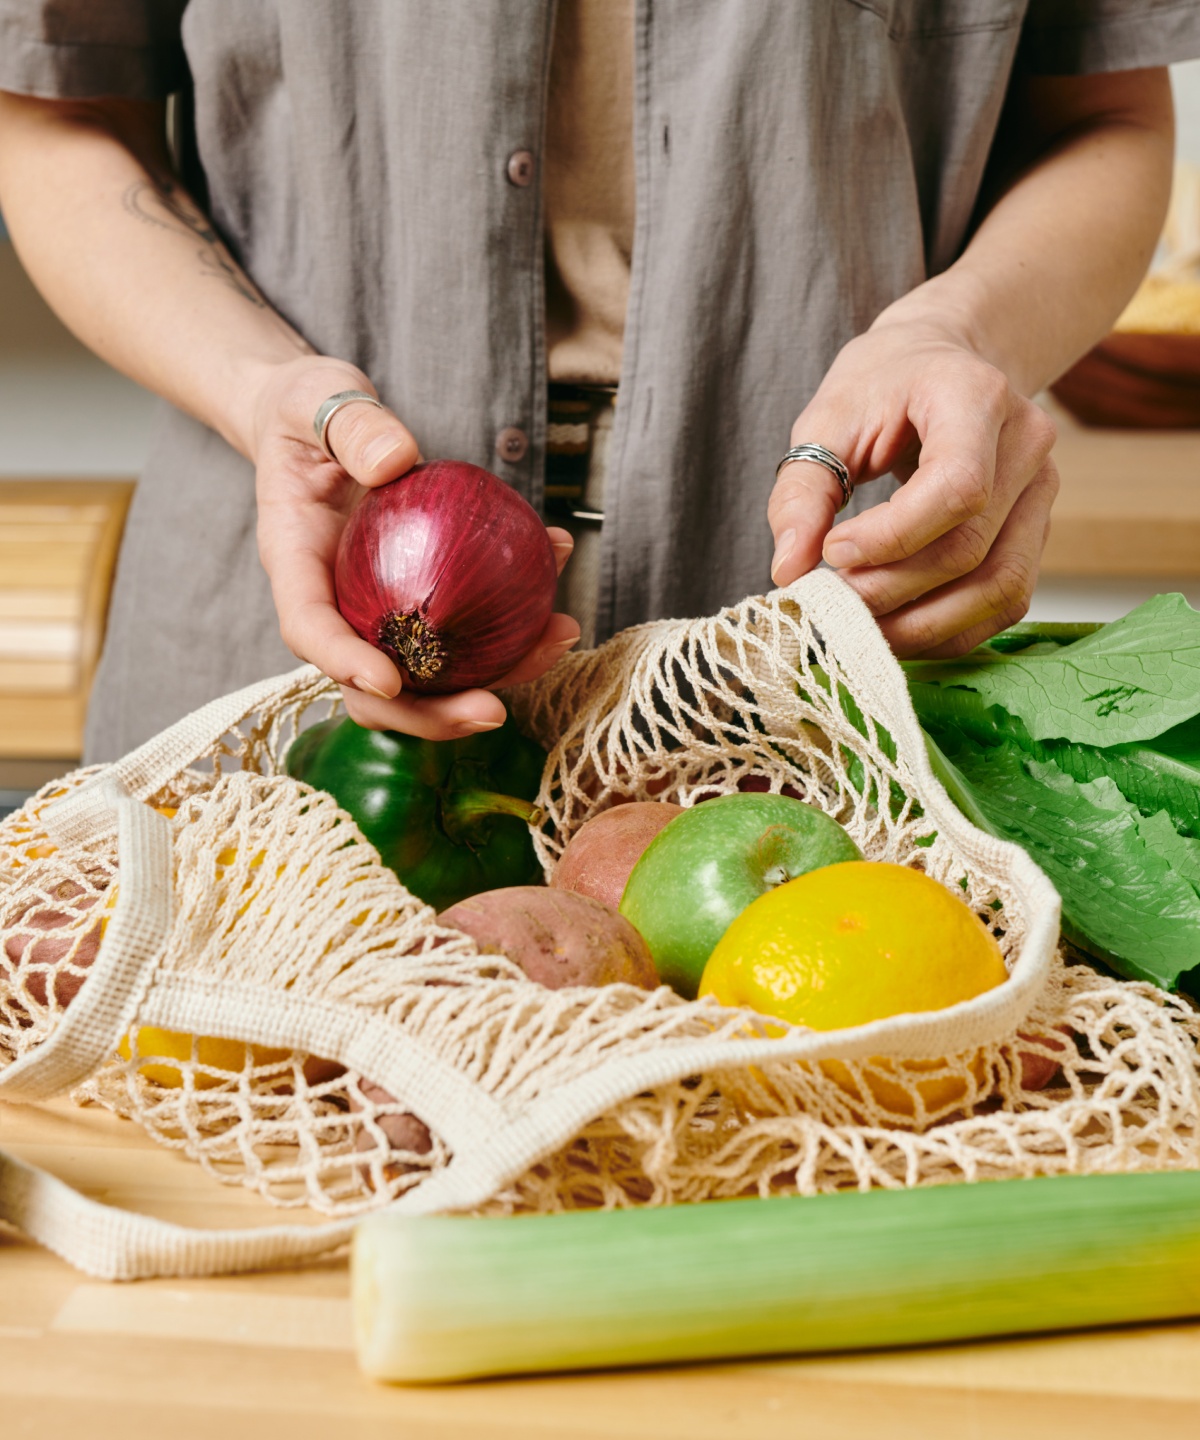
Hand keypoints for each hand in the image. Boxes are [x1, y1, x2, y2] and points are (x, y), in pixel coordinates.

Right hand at [250, 355, 578, 736]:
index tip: (388, 681)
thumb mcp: (319, 400)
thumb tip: (396, 461)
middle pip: (372, 689)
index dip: (345, 665)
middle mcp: (336, 604)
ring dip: (494, 677)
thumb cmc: (309, 410)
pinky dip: (513, 622)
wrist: (322, 418)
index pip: (310, 630)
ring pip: (428, 677)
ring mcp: (379, 611)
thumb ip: (352, 429)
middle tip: (492, 711)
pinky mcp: (420, 602)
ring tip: (556, 641)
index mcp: (296, 565)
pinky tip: (559, 583)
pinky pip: (464, 630)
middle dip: (430, 715)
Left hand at [767, 316, 1058, 657]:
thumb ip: (802, 493)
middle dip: (892, 591)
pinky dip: (949, 630)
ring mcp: (1040, 492)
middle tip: (830, 603)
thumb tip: (788, 571)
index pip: (957, 489)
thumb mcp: (826, 420)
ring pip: (999, 587)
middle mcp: (1026, 445)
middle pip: (970, 548)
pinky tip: (897, 628)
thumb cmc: (881, 386)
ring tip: (858, 628)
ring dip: (923, 625)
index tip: (830, 553)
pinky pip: (1005, 601)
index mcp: (977, 397)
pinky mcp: (1036, 531)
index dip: (892, 538)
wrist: (940, 362)